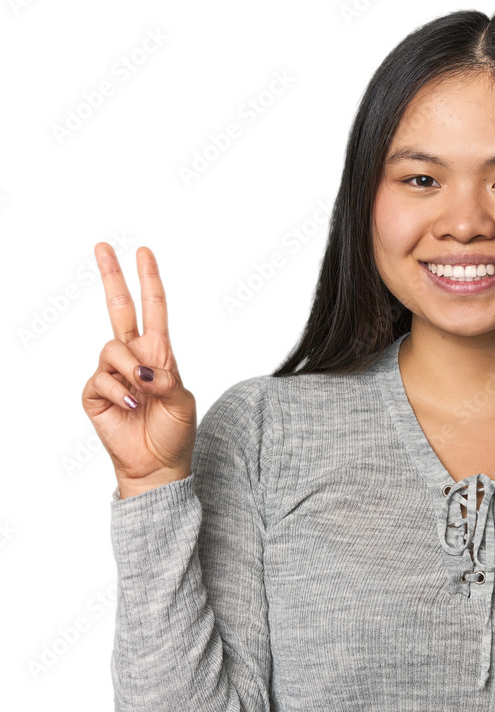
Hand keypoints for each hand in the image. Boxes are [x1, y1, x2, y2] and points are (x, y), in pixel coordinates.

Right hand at [82, 243, 196, 496]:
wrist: (158, 465)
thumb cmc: (174, 433)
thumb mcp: (183, 402)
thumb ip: (168, 379)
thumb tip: (143, 369)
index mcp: (159, 354)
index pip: (153, 310)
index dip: (149, 281)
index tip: (144, 252)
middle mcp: (133, 358)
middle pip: (119, 309)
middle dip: (112, 277)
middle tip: (103, 246)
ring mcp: (112, 374)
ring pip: (112, 348)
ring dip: (129, 369)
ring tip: (142, 395)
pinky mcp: (95, 393)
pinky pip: (101, 378)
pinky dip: (118, 392)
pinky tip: (130, 407)